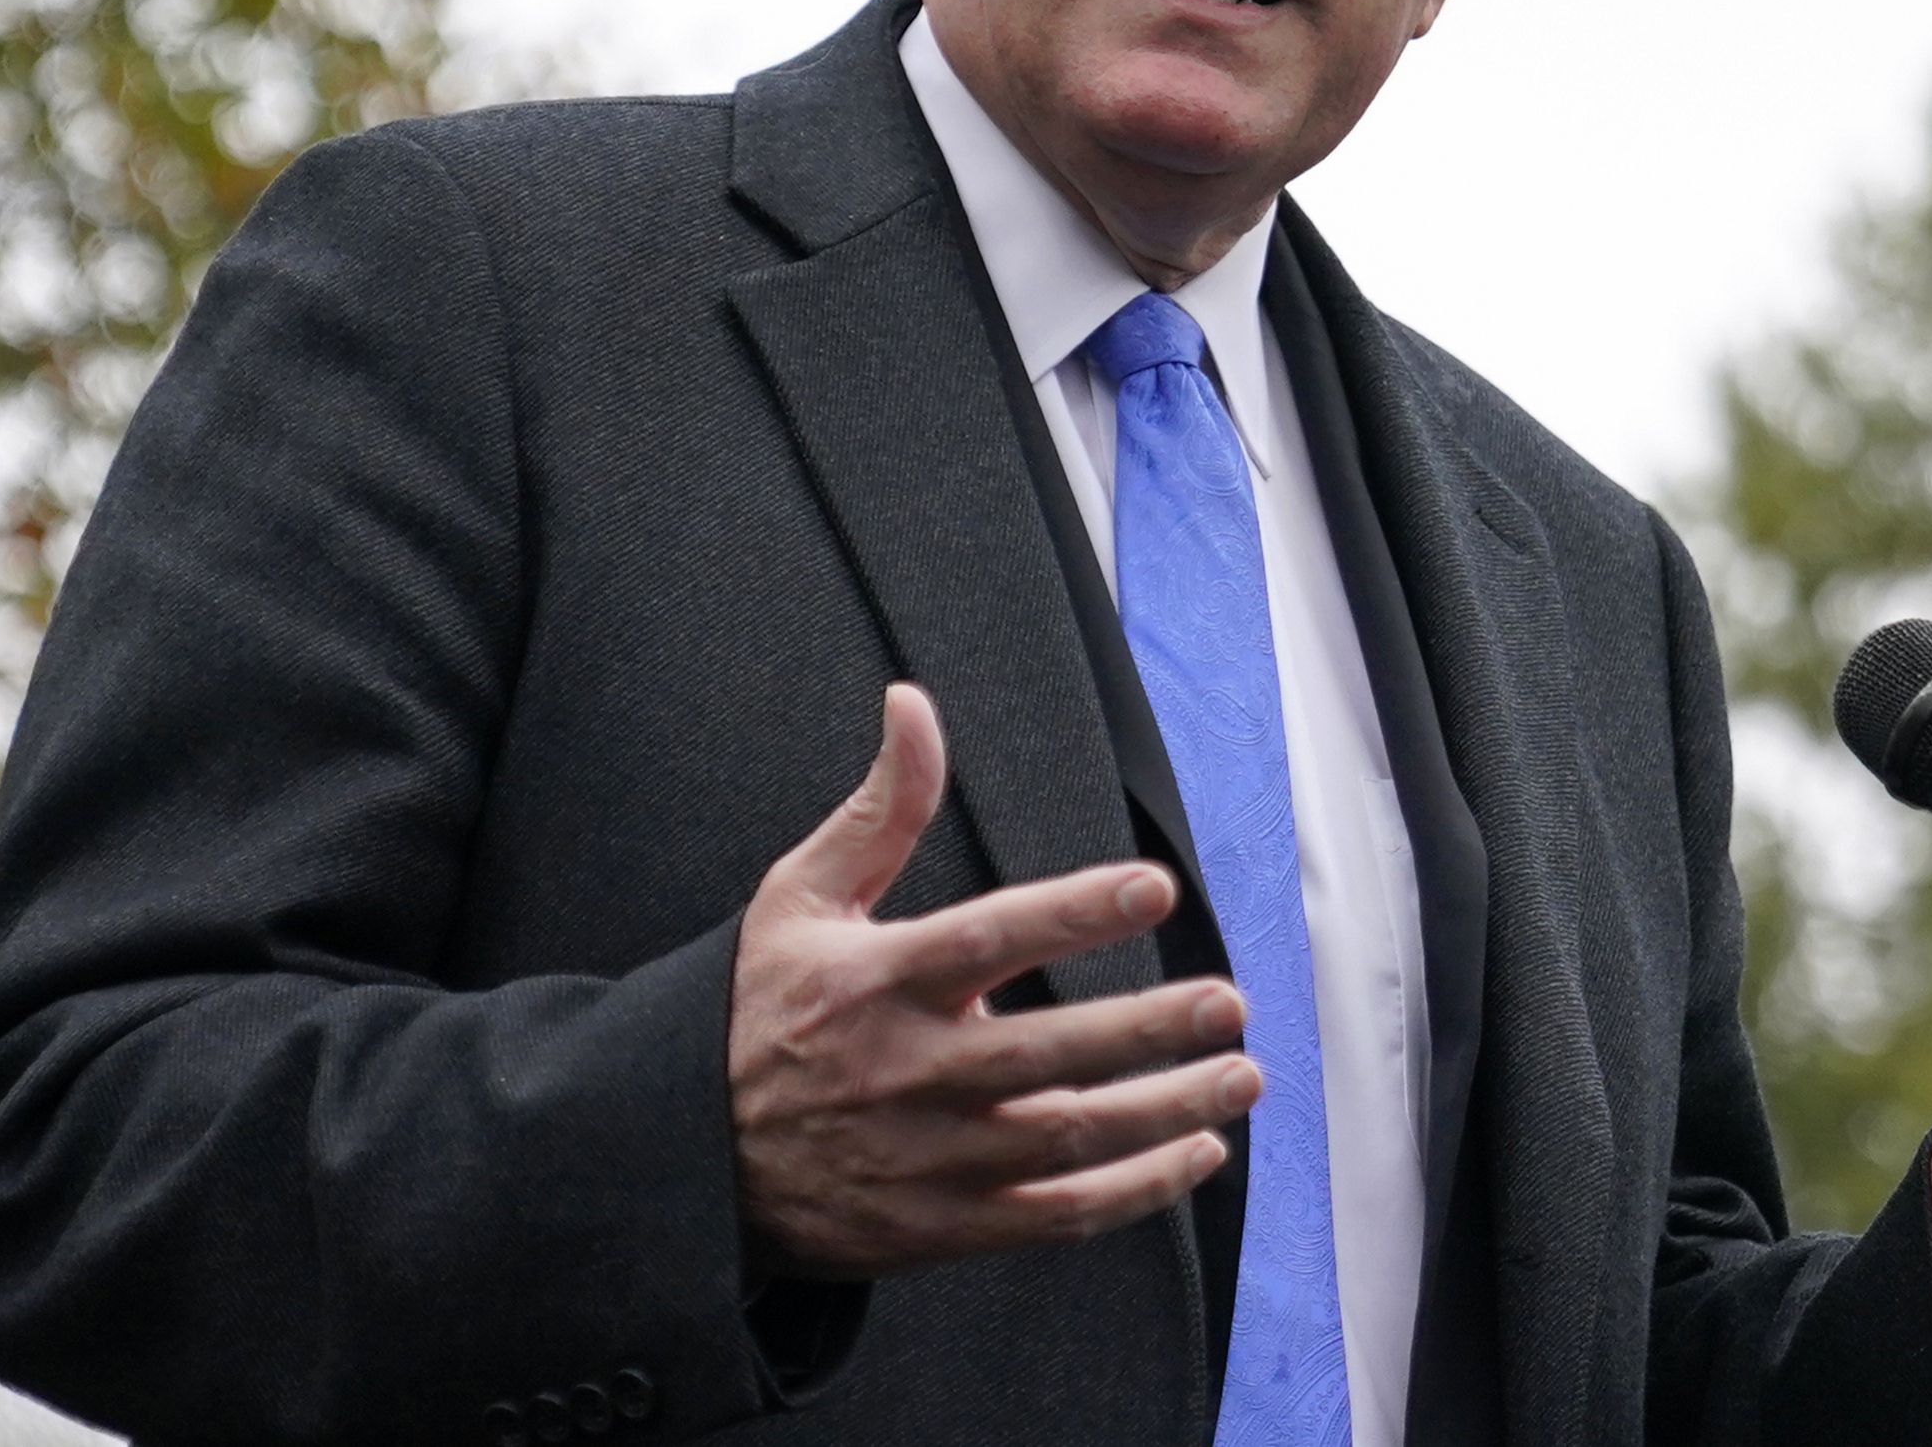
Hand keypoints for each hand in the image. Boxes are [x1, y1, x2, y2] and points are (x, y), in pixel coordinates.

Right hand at [729, 682, 1259, 1279]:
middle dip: (1149, 1028)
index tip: (1153, 886)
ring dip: (1165, 1110)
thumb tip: (913, 706)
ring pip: (1066, 1138)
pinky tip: (1195, 1153)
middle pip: (1047, 1052)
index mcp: (876, 982)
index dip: (1075, 912)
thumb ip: (878, 808)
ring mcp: (928, 1157)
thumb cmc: (759, 1014)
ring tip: (1239, 1075)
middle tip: (1230, 1003)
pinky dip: (1134, 1191)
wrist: (692, 1161)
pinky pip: (1054, 1214)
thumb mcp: (798, 899)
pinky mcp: (941, 1225)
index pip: (989, 936)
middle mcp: (907, 1071)